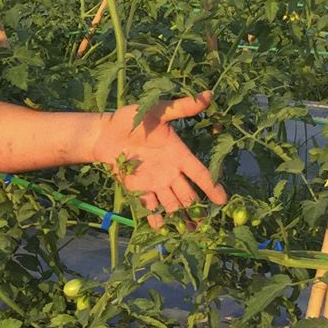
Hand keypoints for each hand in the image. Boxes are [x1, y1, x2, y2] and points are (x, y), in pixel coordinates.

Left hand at [91, 90, 227, 227]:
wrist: (104, 133)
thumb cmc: (131, 119)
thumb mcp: (157, 111)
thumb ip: (181, 107)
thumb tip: (208, 95)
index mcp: (179, 154)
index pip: (199, 173)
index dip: (211, 186)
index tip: (223, 201)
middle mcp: (171, 172)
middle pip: (188, 194)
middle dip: (197, 209)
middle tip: (206, 225)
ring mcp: (156, 182)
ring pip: (173, 204)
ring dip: (181, 218)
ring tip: (190, 233)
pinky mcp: (140, 190)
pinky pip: (151, 207)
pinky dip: (157, 219)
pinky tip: (163, 230)